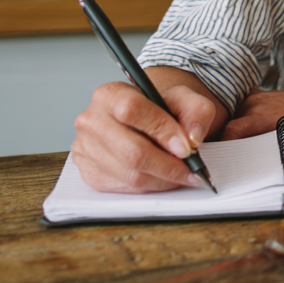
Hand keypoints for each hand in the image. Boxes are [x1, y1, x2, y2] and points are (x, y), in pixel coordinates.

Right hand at [72, 79, 222, 192]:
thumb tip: (192, 138)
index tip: (186, 146)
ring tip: (183, 174)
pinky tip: (164, 178)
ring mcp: (86, 149)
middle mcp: (92, 121)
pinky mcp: (90, 173)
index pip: (131, 109)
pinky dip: (151, 186)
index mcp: (110, 94)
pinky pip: (124, 188)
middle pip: (130, 150)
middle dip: (167, 163)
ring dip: (163, 178)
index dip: (161, 129)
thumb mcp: (185, 100)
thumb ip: (197, 111)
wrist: (147, 123)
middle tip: (190, 168)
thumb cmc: (163, 110)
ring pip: (130, 174)